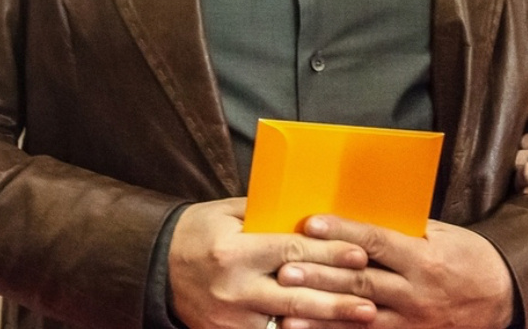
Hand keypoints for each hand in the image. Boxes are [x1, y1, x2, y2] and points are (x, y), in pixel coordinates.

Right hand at [168, 197, 374, 328]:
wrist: (155, 267)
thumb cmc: (199, 231)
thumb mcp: (229, 211)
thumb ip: (269, 213)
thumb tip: (313, 208)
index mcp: (235, 250)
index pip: (291, 251)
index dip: (328, 254)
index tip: (359, 255)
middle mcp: (233, 287)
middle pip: (296, 293)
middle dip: (337, 296)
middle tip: (372, 298)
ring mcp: (230, 317)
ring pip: (287, 321)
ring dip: (326, 320)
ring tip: (362, 319)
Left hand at [276, 217, 514, 328]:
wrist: (502, 297)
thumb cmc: (470, 258)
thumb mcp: (444, 235)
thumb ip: (406, 231)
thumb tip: (365, 217)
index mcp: (424, 257)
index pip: (376, 241)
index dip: (342, 232)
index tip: (312, 224)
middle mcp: (415, 291)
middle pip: (360, 281)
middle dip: (320, 275)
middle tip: (285, 269)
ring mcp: (410, 320)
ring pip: (357, 316)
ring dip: (319, 313)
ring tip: (285, 310)